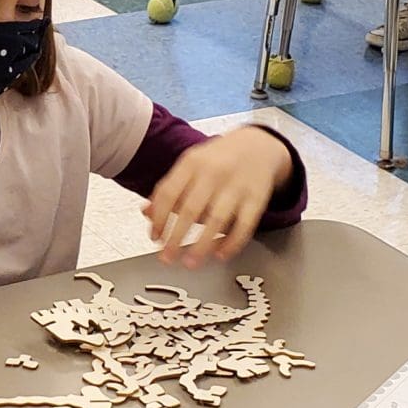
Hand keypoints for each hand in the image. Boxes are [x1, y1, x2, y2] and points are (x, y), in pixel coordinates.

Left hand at [144, 126, 290, 268]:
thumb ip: (169, 189)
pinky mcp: (257, 198)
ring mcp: (236, 185)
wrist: (259, 144)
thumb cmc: (218, 160)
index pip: (168, 193)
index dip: (159, 219)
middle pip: (189, 210)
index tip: (155, 238)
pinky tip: (220, 254)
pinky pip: (244, 225)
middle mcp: (213, 173)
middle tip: (166, 258)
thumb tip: (148, 213)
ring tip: (190, 263)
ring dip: (201, 246)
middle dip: (175, 238)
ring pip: (216, 220)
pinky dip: (232, 243)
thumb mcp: (191, 165)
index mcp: (192, 163)